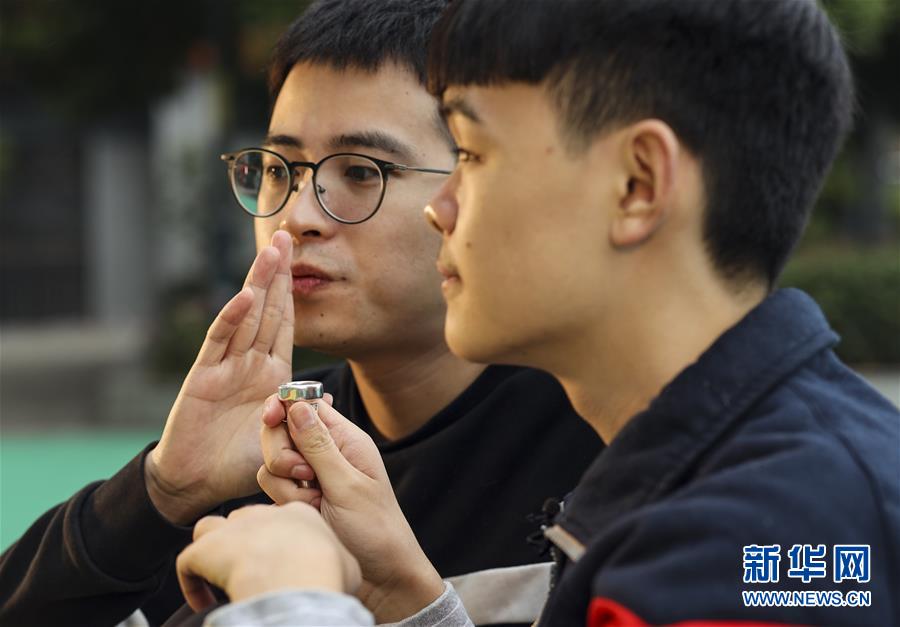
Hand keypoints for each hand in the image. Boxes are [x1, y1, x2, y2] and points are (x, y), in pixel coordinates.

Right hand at [146, 231, 293, 523]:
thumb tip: (330, 397)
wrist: (198, 483)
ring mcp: (226, 366)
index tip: (301, 259)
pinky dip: (232, 318)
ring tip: (271, 251)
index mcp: (272, 374)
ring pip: (246, 317)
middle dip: (277, 274)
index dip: (293, 292)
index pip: (285, 324)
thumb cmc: (240, 461)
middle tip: (286, 236)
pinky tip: (246, 295)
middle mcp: (249, 363)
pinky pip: (220, 342)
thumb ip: (304, 416)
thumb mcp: (283, 437)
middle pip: (267, 310)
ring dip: (259, 283)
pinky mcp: (203, 377)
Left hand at [176, 502, 360, 611]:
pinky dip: (191, 584)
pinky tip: (204, 601)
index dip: (279, 544)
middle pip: (246, 522)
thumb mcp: (347, 565)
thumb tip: (338, 570)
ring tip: (221, 576)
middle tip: (254, 576)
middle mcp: (263, 515)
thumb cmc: (326, 573)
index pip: (281, 520)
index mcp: (297, 514)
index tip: (283, 567)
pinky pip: (187, 563)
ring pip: (210, 528)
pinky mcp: (206, 550)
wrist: (298, 580)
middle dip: (246, 547)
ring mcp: (232, 530)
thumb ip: (338, 561)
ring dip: (212, 550)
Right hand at [257, 398, 444, 621]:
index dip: (284, 407)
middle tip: (306, 476)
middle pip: (280, 433)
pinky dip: (285, 503)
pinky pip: (272, 489)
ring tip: (316, 504)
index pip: (305, 406)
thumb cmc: (375, 529)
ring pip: (271, 465)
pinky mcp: (298, 500)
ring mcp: (309, 479)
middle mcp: (325, 454)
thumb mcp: (348, 484)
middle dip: (283, 455)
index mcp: (345, 440)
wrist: (379, 578)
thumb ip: (319, 446)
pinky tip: (309, 516)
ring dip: (287, 486)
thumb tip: (296, 404)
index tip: (271, 417)